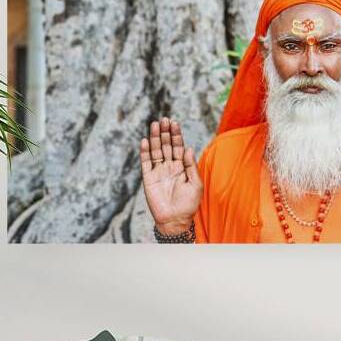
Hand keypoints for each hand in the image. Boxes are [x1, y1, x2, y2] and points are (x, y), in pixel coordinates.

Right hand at [140, 117, 202, 234]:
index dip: (176, 135)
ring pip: (155, 151)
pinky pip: (145, 163)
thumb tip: (188, 148)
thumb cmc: (188, 205)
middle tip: (164, 119)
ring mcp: (158, 172)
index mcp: (181, 167)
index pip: (178, 147)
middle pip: (166, 145)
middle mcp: (169, 167)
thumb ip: (191, 166)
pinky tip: (146, 141)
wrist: (175, 220)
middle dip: (165, 132)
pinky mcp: (148, 179)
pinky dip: (145, 152)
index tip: (175, 123)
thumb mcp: (196, 184)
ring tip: (155, 124)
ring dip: (155, 138)